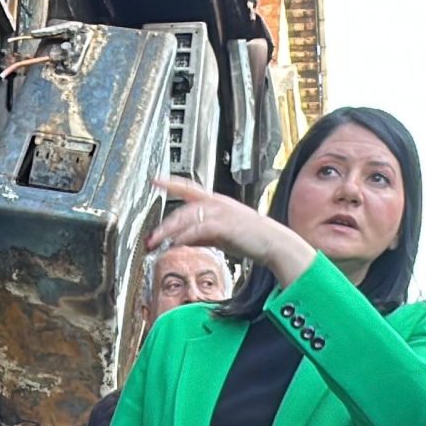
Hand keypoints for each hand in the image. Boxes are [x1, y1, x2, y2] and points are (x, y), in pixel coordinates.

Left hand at [149, 177, 316, 281]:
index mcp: (217, 201)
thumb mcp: (222, 235)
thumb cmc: (252, 240)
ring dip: (169, 232)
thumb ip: (203, 234)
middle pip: (183, 209)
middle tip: (151, 239)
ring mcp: (221, 212)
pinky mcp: (224, 225)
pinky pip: (197, 230)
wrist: (274, 244)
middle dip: (164, 225)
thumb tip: (183, 240)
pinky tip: (176, 245)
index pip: (190, 188)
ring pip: (187, 218)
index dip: (171, 183)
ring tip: (156, 244)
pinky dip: (184, 237)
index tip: (156, 180)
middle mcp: (217, 203)